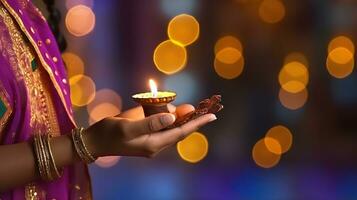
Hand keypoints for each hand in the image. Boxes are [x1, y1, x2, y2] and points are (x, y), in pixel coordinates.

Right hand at [84, 105, 216, 157]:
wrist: (95, 140)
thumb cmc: (109, 133)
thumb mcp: (128, 127)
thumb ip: (151, 122)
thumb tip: (173, 117)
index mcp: (154, 144)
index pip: (181, 132)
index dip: (197, 123)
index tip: (212, 116)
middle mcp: (156, 142)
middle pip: (177, 127)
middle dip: (185, 115)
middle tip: (191, 104)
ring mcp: (151, 138)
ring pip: (169, 122)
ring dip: (171, 111)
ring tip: (163, 103)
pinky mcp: (146, 132)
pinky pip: (160, 120)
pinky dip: (162, 112)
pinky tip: (158, 105)